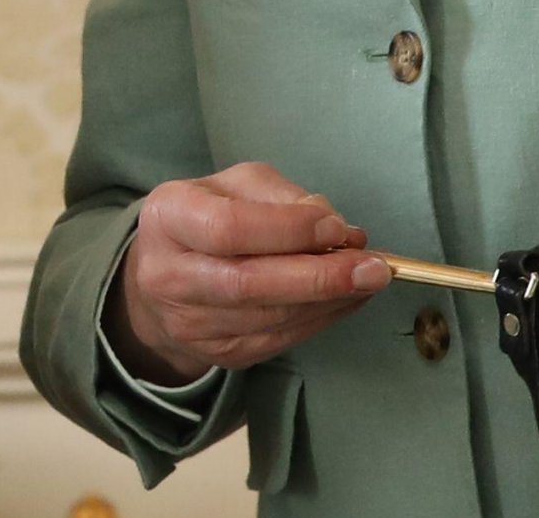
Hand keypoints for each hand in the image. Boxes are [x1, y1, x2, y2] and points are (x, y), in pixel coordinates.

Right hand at [102, 162, 392, 383]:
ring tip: (370, 278)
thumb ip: (282, 197)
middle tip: (374, 267)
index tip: (336, 228)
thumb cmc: (210, 214)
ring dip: (329, 300)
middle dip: (320, 277)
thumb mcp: (238, 183)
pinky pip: (277, 340)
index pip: (229, 228)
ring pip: (268, 319)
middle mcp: (169, 275)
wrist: (165, 275)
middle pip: (249, 283)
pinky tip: (348, 298)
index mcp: (170, 217)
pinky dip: (320, 319)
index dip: (287, 230)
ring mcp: (190, 323)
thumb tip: (333, 227)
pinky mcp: (217, 354)